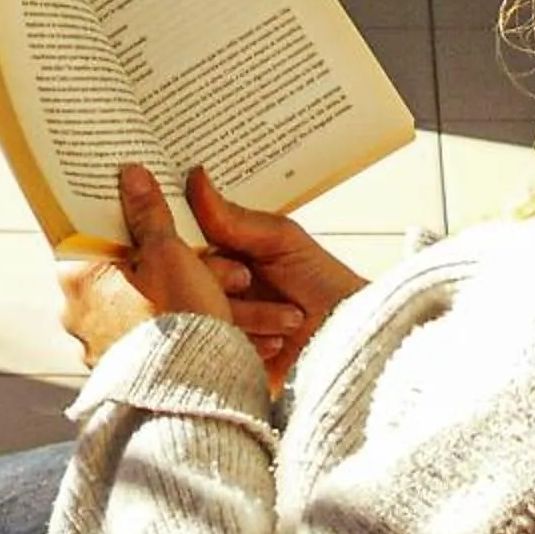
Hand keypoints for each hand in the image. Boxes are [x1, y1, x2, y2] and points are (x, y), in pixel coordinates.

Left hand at [57, 164, 234, 368]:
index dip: (132, 218)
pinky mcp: (128, 370)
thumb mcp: (167, 254)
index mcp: (80, 281)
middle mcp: (82, 316)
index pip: (97, 233)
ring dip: (200, 297)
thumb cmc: (175, 321)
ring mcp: (103, 345)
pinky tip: (231, 324)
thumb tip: (131, 174)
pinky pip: (163, 335)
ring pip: (155, 305)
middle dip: (189, 265)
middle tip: (229, 265)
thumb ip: (149, 213)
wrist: (190, 399)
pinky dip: (195, 326)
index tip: (159, 211)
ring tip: (244, 295)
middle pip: (136, 271)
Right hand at [186, 166, 366, 391]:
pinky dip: (247, 342)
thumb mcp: (283, 241)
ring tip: (285, 317)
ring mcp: (220, 321)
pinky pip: (215, 347)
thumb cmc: (325, 286)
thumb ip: (237, 218)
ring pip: (201, 312)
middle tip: (249, 279)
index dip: (186, 238)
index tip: (196, 242)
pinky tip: (274, 341)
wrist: (348, 338)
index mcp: (228, 251)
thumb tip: (197, 180)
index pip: (188, 238)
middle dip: (221, 276)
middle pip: (187, 276)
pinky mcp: (227, 354)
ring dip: (246, 314)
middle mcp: (217, 285)